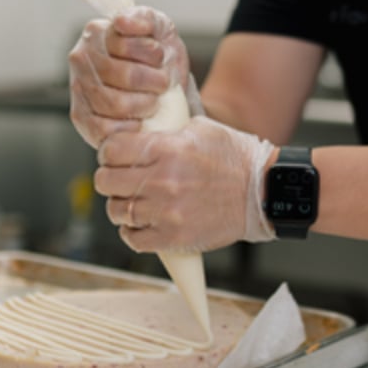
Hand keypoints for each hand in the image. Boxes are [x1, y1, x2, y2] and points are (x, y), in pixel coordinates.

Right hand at [68, 6, 197, 147]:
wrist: (165, 92)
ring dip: (145, 105)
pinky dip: (129, 127)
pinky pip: (105, 129)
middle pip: (124, 76)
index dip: (153, 54)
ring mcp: (78, 89)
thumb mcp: (160, 31)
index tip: (161, 57)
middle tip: (162, 84)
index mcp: (97, 33)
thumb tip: (122, 22)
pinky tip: (139, 119)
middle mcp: (81, 59)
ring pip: (115, 104)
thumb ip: (145, 18)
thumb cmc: (158, 60)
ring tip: (153, 101)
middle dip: (154, 83)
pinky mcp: (81, 118)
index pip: (126, 45)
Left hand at [96, 117, 276, 251]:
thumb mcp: (200, 129)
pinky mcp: (174, 236)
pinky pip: (133, 239)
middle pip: (106, 181)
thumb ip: (165, 130)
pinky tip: (142, 223)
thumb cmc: (234, 158)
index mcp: (167, 148)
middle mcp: (162, 180)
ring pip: (116, 211)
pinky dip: (133, 232)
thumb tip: (139, 130)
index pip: (111, 149)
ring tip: (134, 202)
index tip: (115, 157)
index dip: (109, 152)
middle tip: (120, 180)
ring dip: (121, 206)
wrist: (261, 192)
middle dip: (109, 179)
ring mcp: (167, 211)